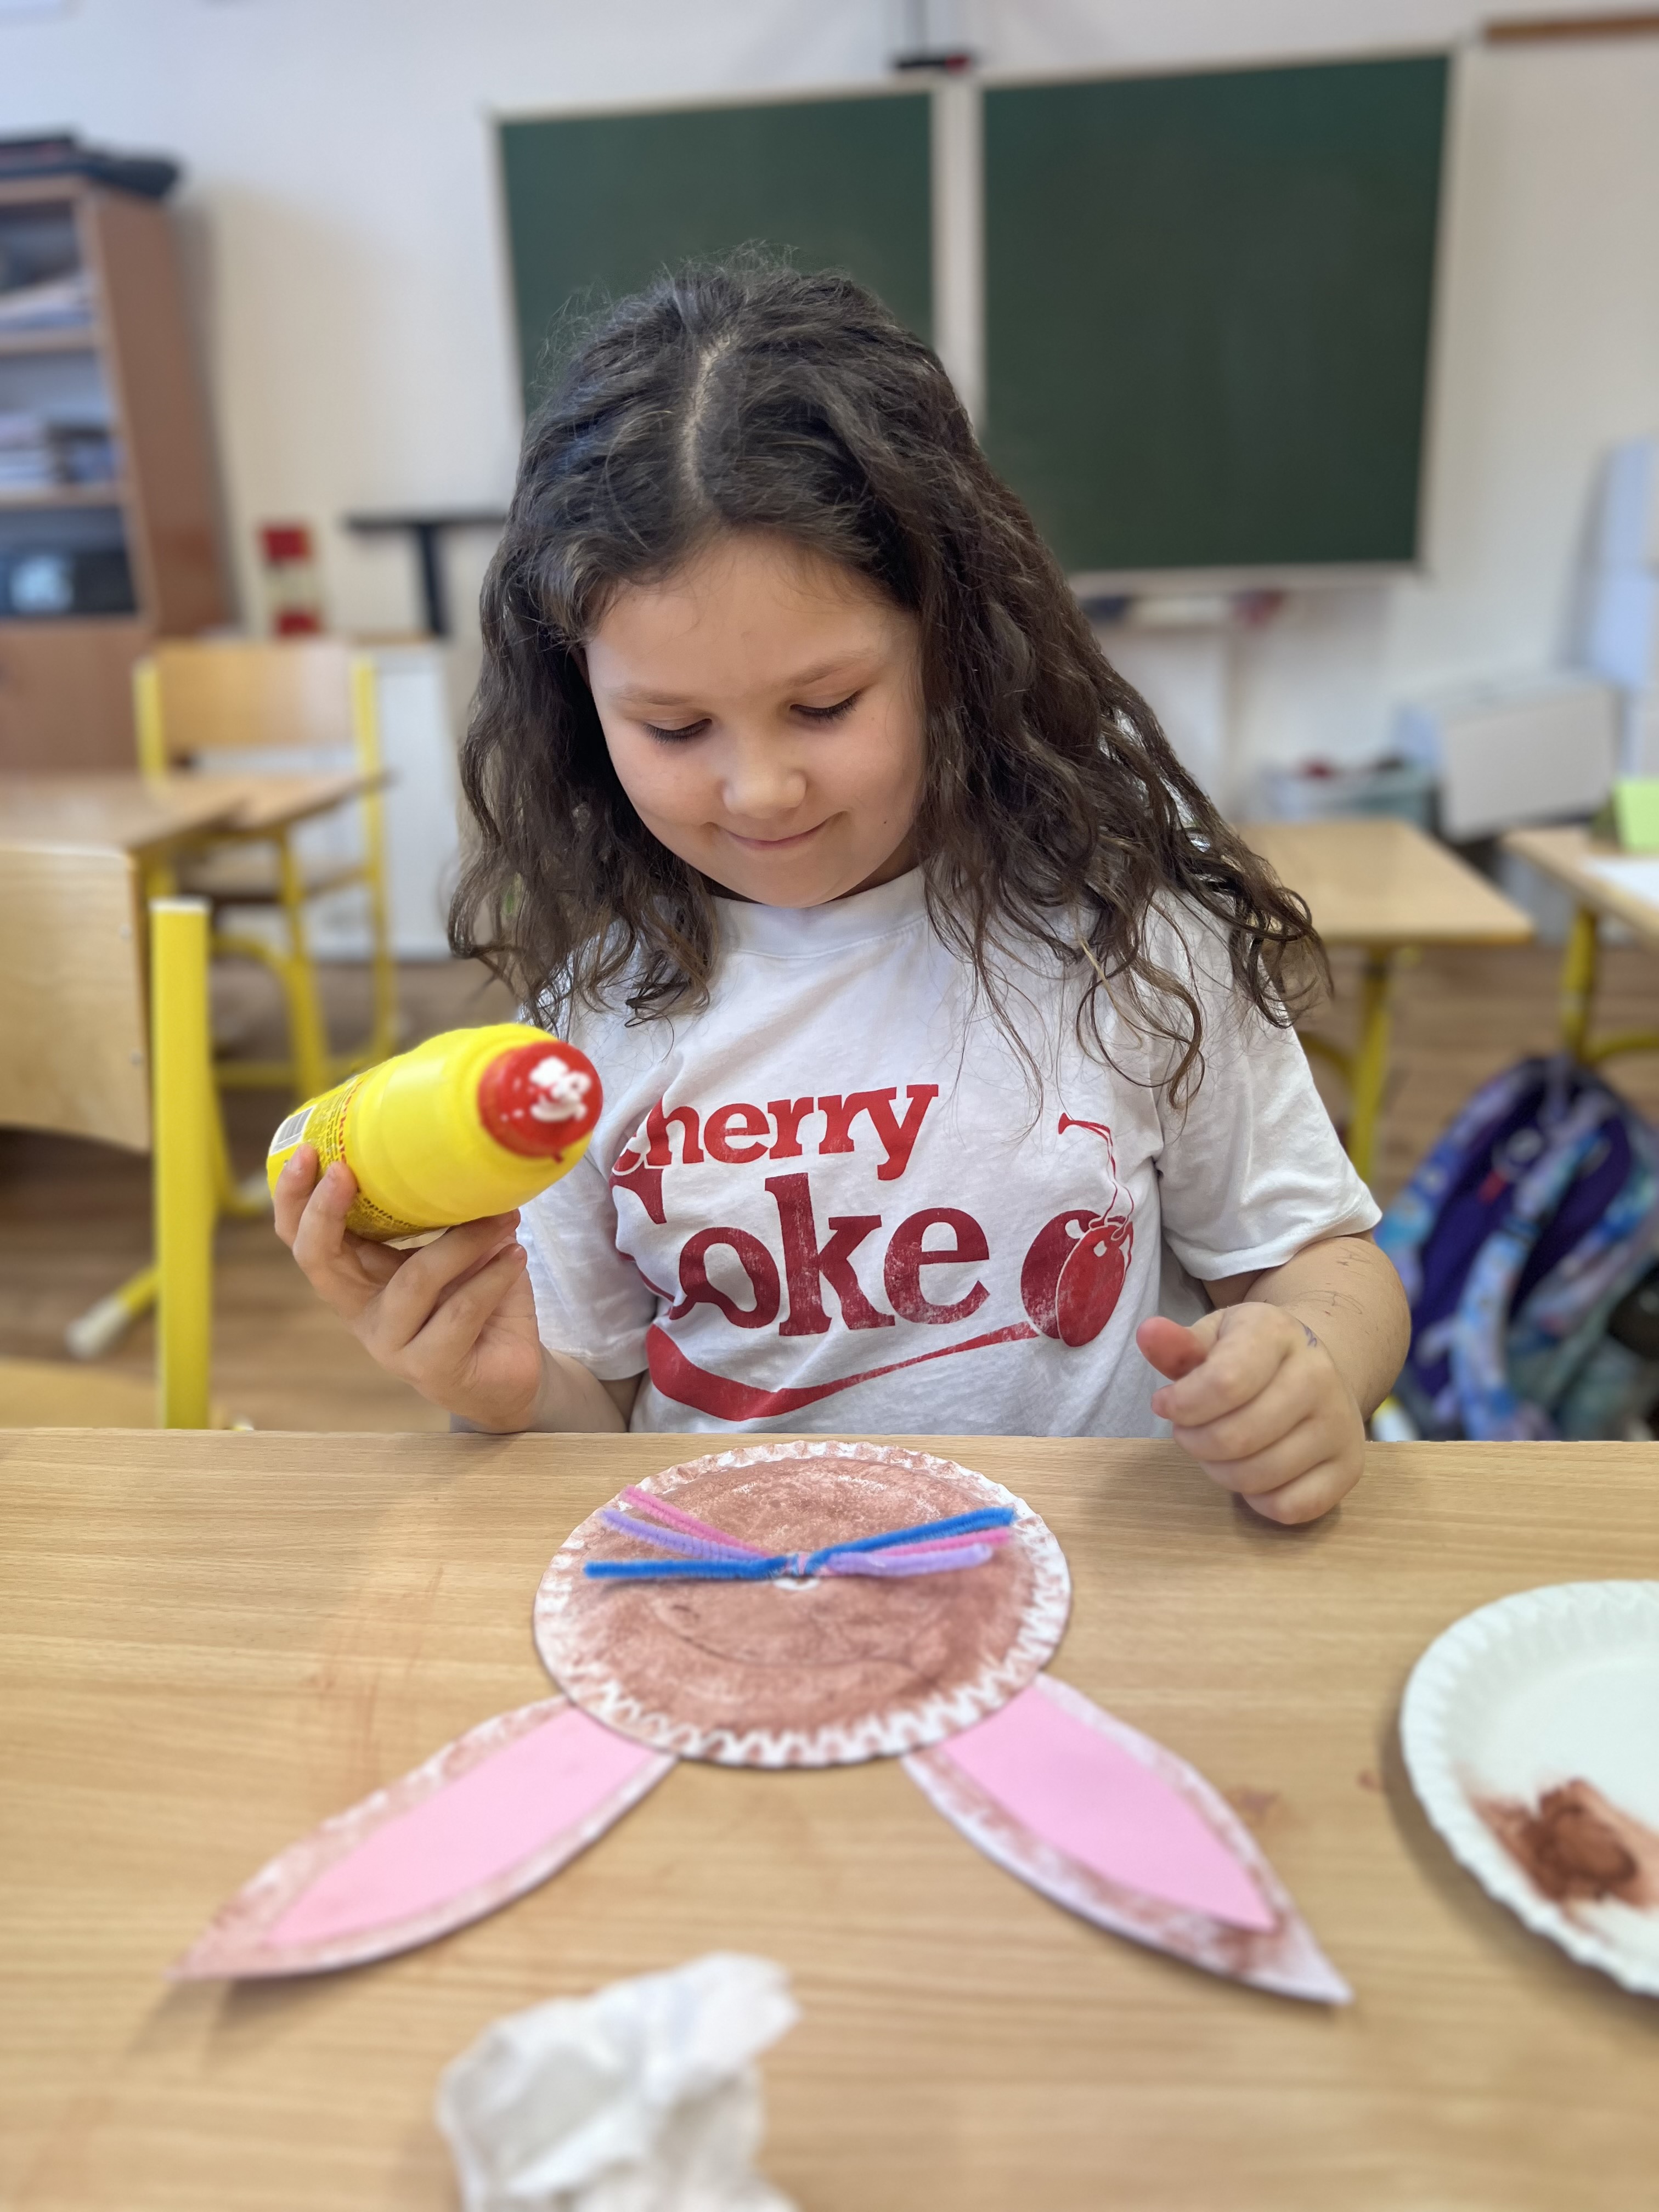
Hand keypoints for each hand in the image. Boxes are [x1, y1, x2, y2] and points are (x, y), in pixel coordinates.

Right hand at [273, 1143, 545, 1430]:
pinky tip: (516, 1257)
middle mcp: (364, 1313)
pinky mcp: (432, 1368)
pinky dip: (492, 1278)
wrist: (511, 1368)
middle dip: (325, 1211)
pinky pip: (460, 1312)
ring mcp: (393, 1346)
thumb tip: (453, 1155)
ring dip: (463, 1241)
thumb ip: (436, 1215)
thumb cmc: (476, 1298)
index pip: (304, 1240)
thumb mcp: (450, 1250)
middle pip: (320, 1261)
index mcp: (357, 1280)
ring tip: (504, 1218)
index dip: (295, 1199)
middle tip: (345, 1171)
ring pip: (414, 1280)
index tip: (310, 1153)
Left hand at [1136, 1304, 1365, 1524]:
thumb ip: (1177, 1345)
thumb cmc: (1249, 1356)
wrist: (1314, 1370)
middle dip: (1195, 1442)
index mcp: (1278, 1333)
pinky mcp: (1349, 1467)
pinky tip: (1251, 1472)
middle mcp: (1319, 1375)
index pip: (1225, 1383)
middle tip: (1189, 1431)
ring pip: (1259, 1476)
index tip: (1165, 1404)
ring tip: (1216, 1449)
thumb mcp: (1212, 1338)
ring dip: (1220, 1472)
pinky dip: (1258, 1501)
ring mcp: (1341, 1425)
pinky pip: (1290, 1507)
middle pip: (1236, 1437)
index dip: (1182, 1405)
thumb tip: (1148, 1334)